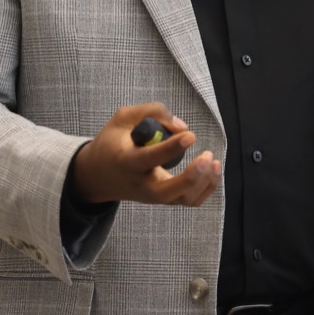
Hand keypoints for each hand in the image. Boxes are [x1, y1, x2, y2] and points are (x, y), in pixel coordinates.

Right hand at [69, 102, 221, 206]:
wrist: (100, 175)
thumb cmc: (113, 142)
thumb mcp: (123, 119)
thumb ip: (151, 113)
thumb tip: (181, 126)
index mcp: (126, 161)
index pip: (149, 158)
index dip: (171, 148)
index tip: (190, 135)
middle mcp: (141, 184)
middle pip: (168, 192)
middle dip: (191, 178)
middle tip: (206, 157)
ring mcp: (154, 196)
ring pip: (183, 199)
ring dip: (204, 182)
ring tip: (211, 159)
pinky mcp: (165, 199)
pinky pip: (191, 200)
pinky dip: (206, 187)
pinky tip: (213, 169)